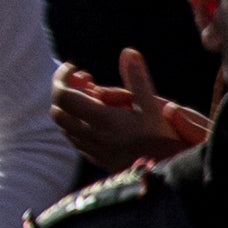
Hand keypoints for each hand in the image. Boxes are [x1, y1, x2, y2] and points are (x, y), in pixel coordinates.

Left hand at [54, 50, 207, 178]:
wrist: (170, 176)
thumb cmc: (163, 139)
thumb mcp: (152, 106)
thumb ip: (137, 79)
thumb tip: (129, 52)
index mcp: (101, 121)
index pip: (62, 96)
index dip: (62, 78)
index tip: (76, 68)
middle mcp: (91, 137)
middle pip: (58, 111)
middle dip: (66, 92)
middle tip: (87, 81)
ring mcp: (93, 151)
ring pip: (65, 127)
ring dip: (71, 109)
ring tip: (95, 97)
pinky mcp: (99, 161)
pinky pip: (76, 140)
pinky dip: (78, 124)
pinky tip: (98, 117)